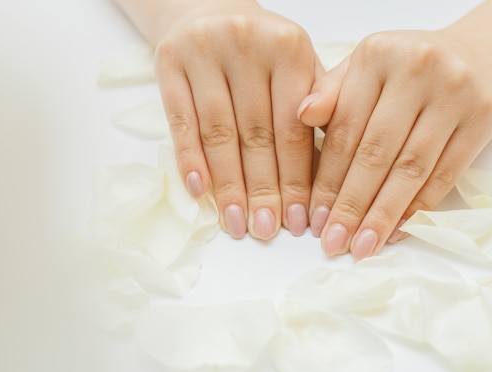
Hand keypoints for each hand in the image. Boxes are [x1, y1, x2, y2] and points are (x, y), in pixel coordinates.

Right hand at [155, 3, 320, 239]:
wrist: (213, 10)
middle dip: (263, 189)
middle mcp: (247, 43)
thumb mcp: (300, 67)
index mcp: (289, 47)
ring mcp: (203, 50)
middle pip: (256, 134)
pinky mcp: (168, 60)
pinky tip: (200, 191)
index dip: (296, 178)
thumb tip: (323, 176)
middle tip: (266, 230)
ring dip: (228, 185)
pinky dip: (189, 159)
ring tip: (237, 223)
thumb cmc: (265, 53)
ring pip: (218, 132)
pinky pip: (180, 120)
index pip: (294, 127)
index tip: (298, 219)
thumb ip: (317, 110)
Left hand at [298, 29, 491, 258]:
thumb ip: (332, 93)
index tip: (313, 217)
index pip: (344, 129)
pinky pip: (445, 173)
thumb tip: (301, 116)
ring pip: (410, 167)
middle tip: (334, 242)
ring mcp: (455, 91)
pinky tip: (398, 230)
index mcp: (377, 54)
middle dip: (351, 204)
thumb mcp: (365, 68)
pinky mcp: (483, 116)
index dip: (326, 178)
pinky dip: (419, 206)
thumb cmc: (408, 69)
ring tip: (362, 246)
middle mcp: (418, 67)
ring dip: (383, 214)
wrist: (481, 55)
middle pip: (376, 151)